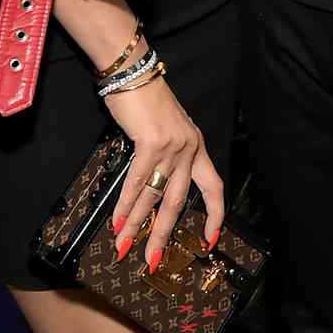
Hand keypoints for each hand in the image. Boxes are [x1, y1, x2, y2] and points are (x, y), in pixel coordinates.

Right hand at [108, 72, 223, 265]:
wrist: (134, 73)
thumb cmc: (146, 99)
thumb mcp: (166, 128)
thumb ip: (166, 154)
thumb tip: (151, 183)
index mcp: (196, 147)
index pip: (213, 187)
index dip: (214, 215)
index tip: (210, 239)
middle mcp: (189, 150)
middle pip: (179, 202)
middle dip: (162, 234)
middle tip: (152, 259)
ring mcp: (173, 147)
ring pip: (155, 196)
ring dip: (137, 224)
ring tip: (125, 246)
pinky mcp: (152, 143)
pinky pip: (137, 181)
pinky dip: (125, 204)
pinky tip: (117, 220)